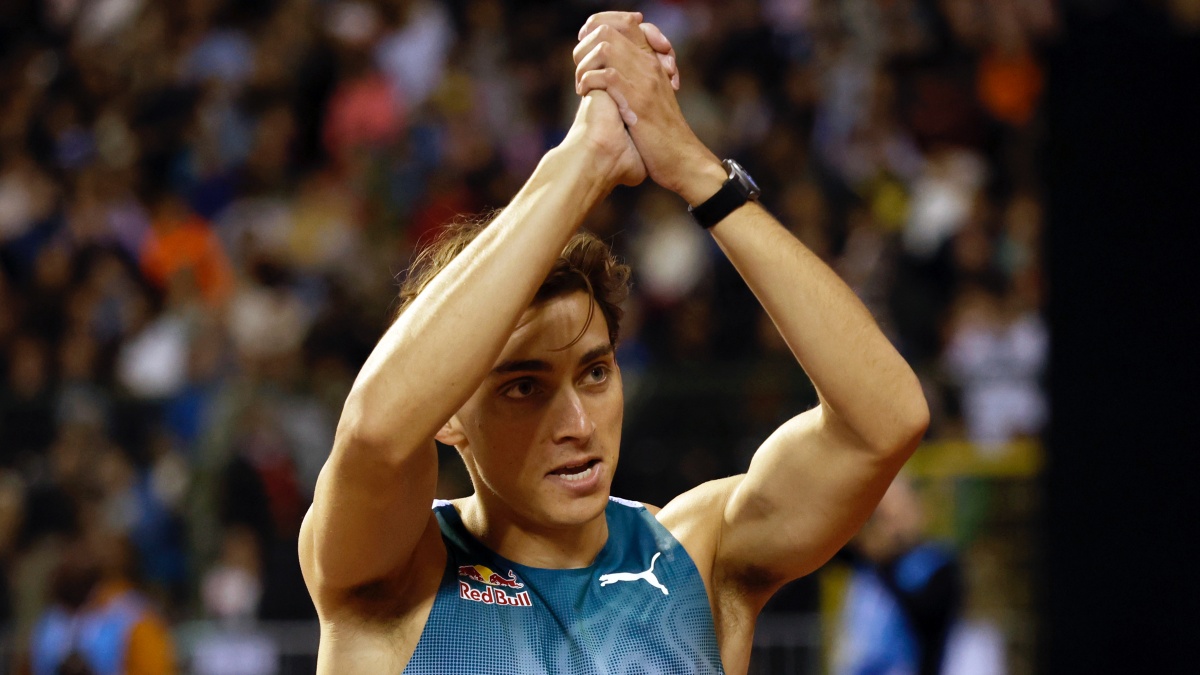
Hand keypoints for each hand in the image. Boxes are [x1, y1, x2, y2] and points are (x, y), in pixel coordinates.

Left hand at [573, 13, 722, 202]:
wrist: (682, 158)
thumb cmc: (664, 135)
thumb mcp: (652, 99)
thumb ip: (636, 80)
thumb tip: (610, 71)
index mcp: (654, 62)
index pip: (628, 22)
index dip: (601, 24)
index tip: (585, 44)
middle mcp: (650, 65)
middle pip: (610, 28)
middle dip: (585, 44)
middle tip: (579, 66)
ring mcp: (644, 81)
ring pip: (605, 47)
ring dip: (585, 62)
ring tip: (581, 82)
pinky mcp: (637, 101)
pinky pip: (607, 75)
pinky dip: (590, 81)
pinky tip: (585, 94)